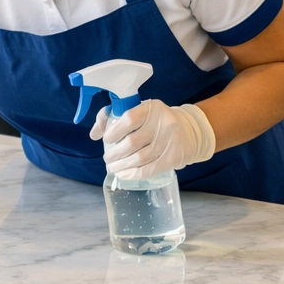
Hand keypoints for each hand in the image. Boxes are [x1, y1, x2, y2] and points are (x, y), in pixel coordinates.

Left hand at [89, 99, 214, 179]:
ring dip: (122, 166)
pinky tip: (124, 175)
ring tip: (112, 168)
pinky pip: (151, 169)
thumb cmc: (155, 121)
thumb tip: (94, 134)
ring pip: (140, 158)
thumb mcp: (139, 112)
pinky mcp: (175, 157)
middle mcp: (163, 123)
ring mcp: (171, 141)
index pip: (128, 119)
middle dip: (115, 154)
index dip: (113, 132)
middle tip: (107, 159)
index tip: (105, 140)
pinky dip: (134, 174)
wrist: (189, 130)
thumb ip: (113, 119)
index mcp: (151, 108)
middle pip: (132, 142)